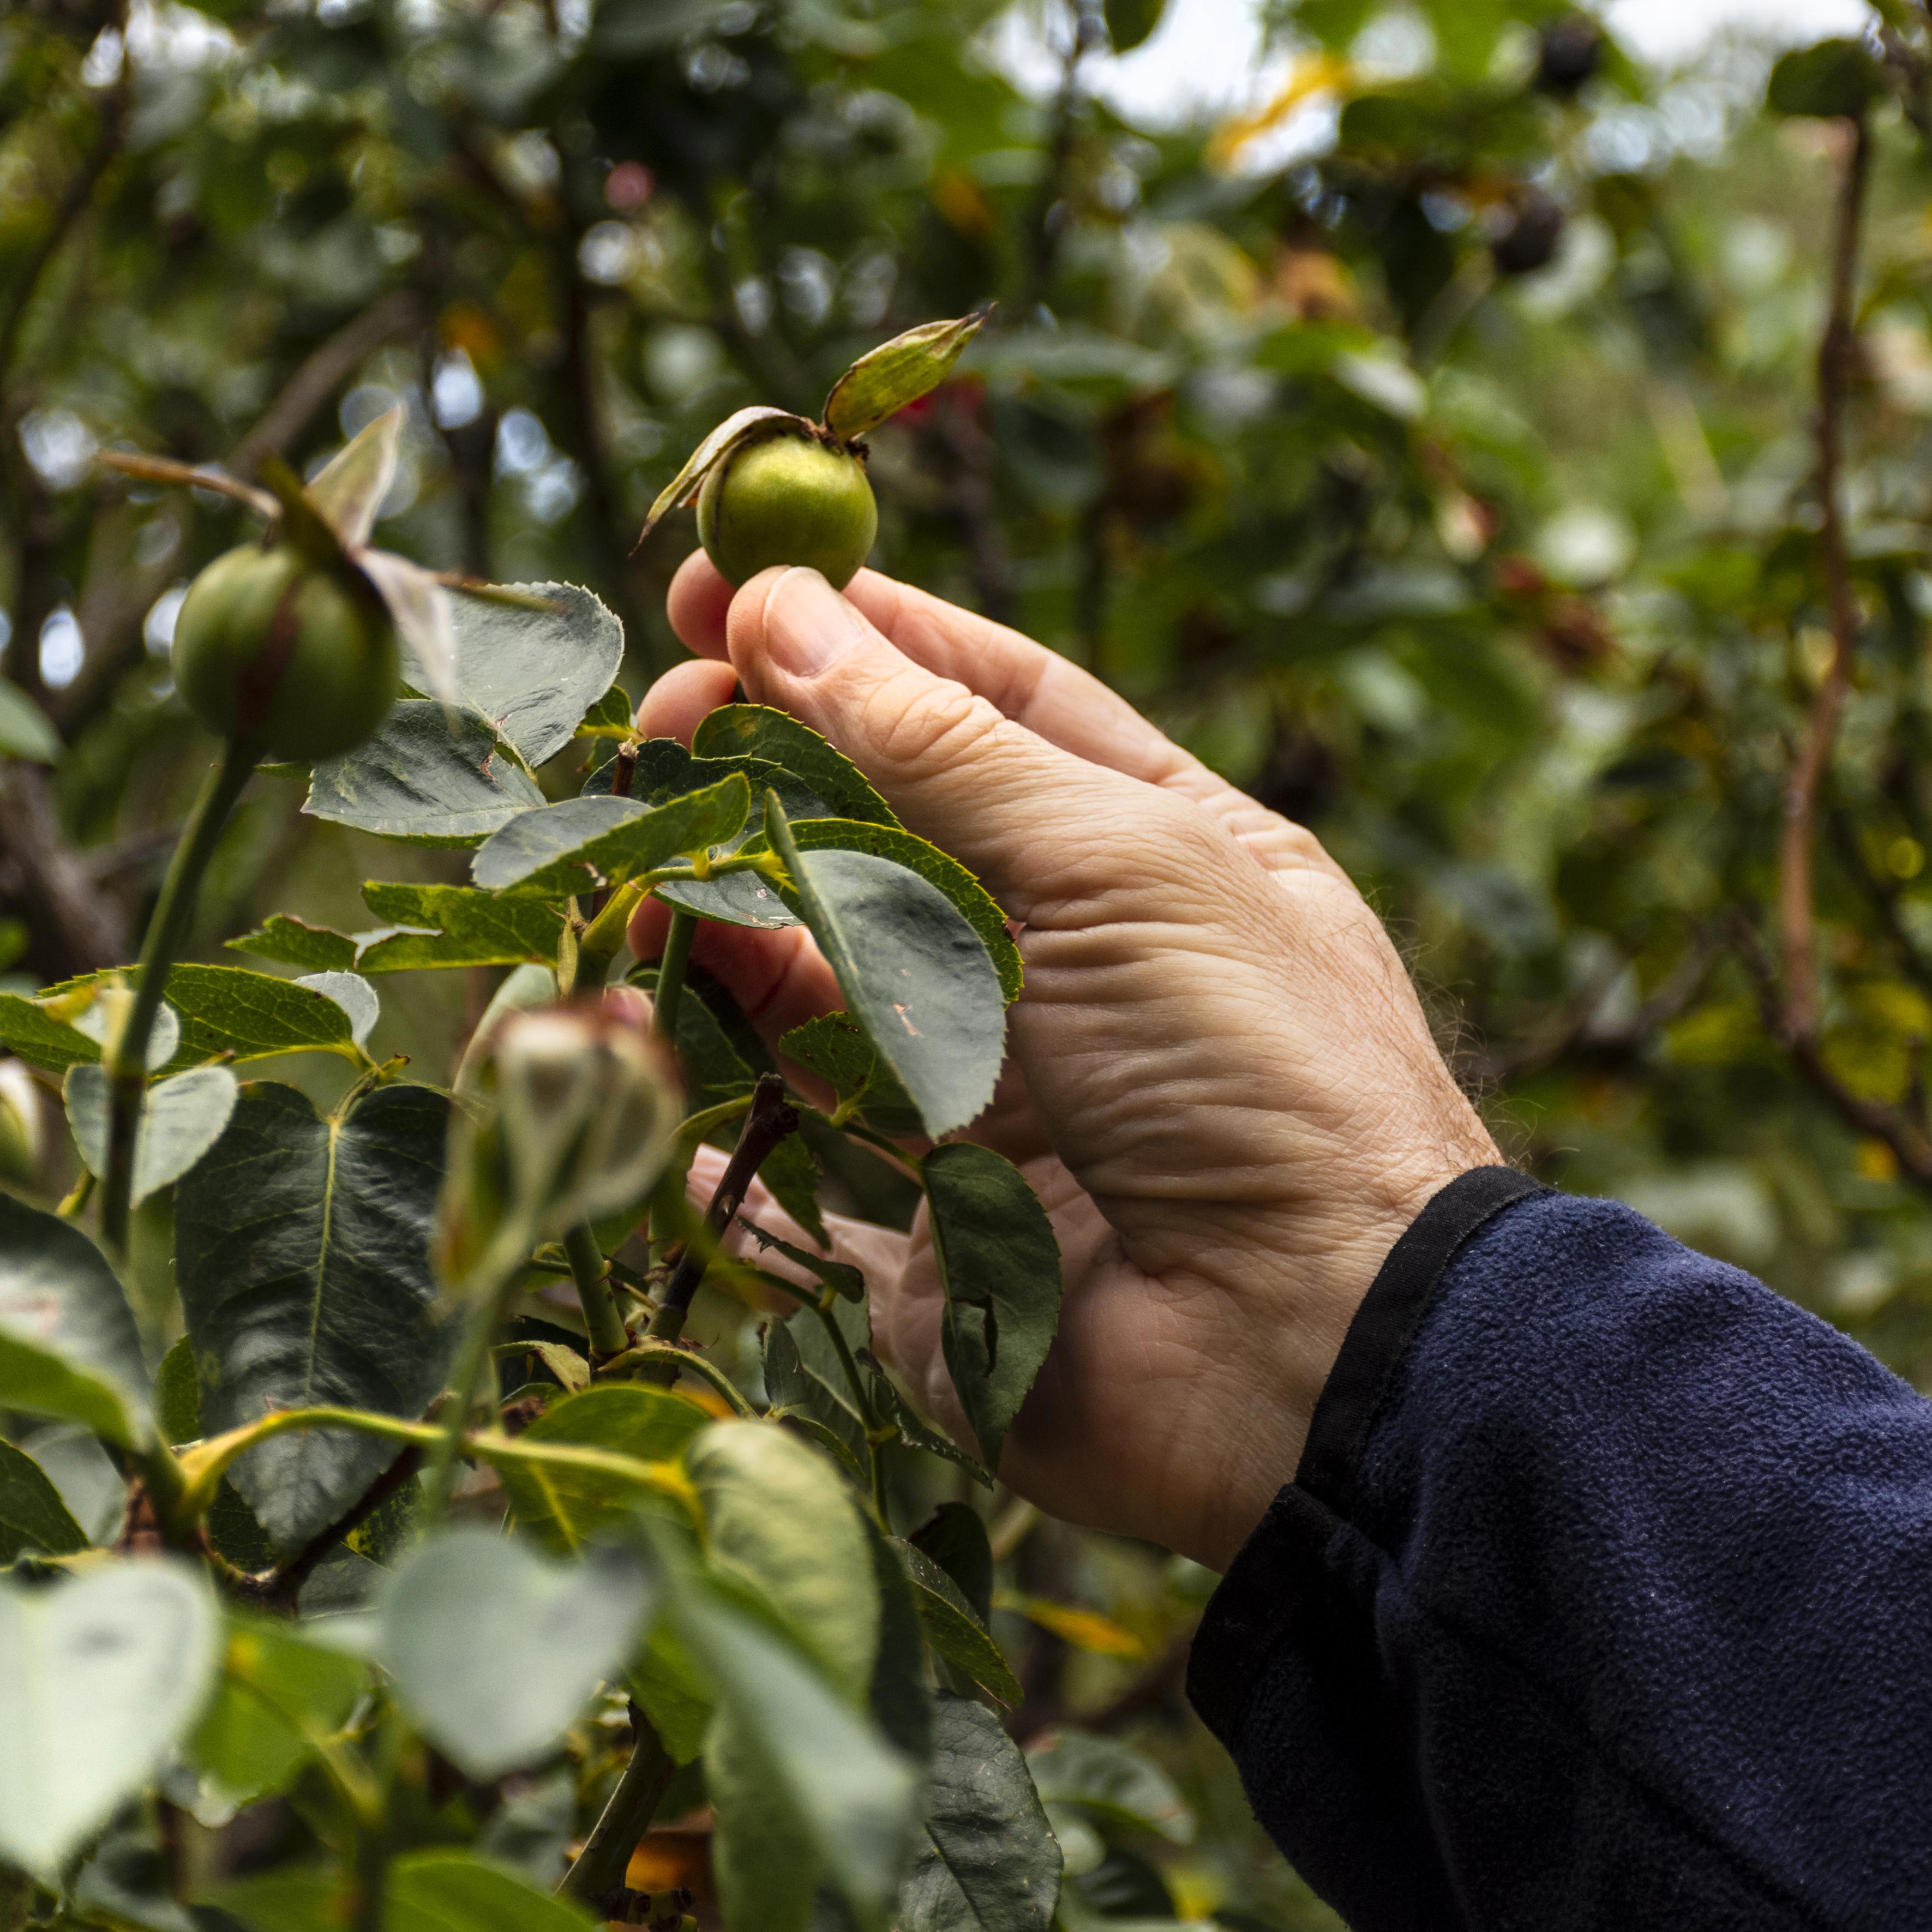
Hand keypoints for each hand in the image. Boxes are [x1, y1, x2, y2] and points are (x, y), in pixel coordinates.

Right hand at [638, 556, 1497, 1567]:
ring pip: (816, 980)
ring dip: (718, 913)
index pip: (990, 706)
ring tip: (637, 862)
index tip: (725, 580)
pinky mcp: (922, 1234)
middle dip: (764, 768)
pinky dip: (709, 1095)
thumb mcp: (1118, 861)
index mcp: (1157, 852)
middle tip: (656, 727)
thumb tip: (782, 605)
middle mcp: (1072, 966)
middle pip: (882, 835)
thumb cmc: (1254, 1069)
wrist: (1303, 1351)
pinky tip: (628, 1022)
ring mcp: (993, 1100)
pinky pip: (786, 1156)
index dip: (861, 639)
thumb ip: (937, 746)